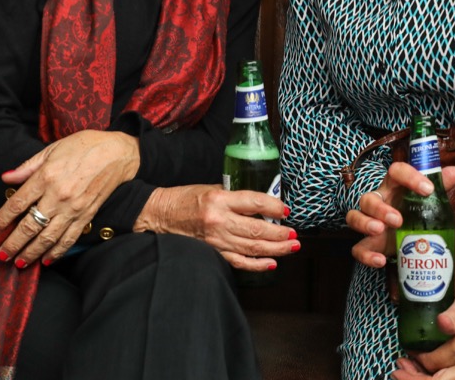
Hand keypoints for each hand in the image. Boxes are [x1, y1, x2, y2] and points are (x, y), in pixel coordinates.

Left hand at [0, 129, 140, 267]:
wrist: (118, 153)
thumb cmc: (85, 146)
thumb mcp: (53, 149)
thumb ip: (28, 166)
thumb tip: (6, 178)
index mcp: (46, 176)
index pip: (16, 204)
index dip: (1, 220)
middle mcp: (58, 195)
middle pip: (29, 226)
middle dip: (12, 244)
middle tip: (1, 255)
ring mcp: (73, 208)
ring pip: (47, 237)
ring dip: (31, 253)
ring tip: (19, 262)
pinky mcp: (87, 215)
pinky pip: (69, 238)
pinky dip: (57, 252)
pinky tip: (47, 260)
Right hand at [134, 185, 299, 270]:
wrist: (159, 214)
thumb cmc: (186, 198)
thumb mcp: (212, 188)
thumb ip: (236, 197)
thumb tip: (263, 204)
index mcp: (220, 199)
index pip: (254, 203)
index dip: (274, 207)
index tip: (287, 210)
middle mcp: (219, 221)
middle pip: (257, 230)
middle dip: (281, 234)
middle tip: (295, 234)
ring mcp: (215, 240)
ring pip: (252, 248)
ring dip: (276, 249)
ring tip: (292, 247)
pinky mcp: (212, 253)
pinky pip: (238, 262)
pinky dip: (256, 265)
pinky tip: (272, 263)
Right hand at [345, 161, 454, 269]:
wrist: (405, 234)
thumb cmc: (415, 210)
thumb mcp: (428, 199)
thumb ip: (440, 185)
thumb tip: (454, 171)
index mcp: (394, 187)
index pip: (396, 172)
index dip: (410, 176)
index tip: (428, 189)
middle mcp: (379, 202)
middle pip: (368, 198)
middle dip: (381, 209)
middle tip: (398, 220)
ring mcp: (370, 222)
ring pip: (355, 217)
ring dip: (365, 223)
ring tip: (380, 230)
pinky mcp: (369, 243)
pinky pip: (358, 248)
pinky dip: (366, 255)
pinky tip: (381, 260)